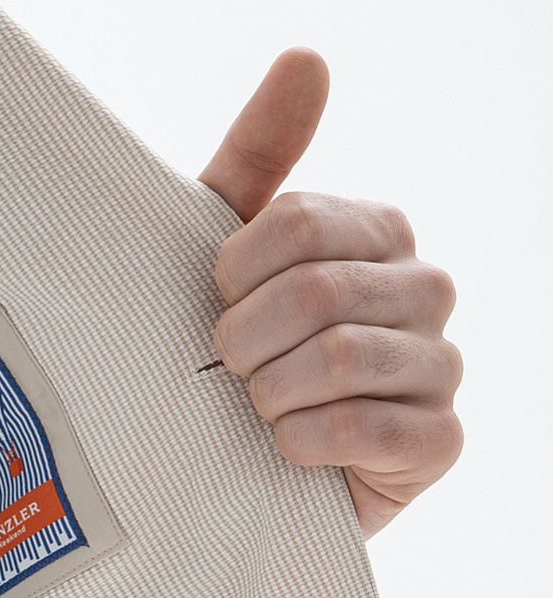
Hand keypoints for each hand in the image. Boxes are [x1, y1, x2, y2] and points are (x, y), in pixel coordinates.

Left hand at [199, 49, 462, 537]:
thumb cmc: (242, 361)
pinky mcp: (439, 442)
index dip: (235, 272)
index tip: (213, 305)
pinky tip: (283, 451)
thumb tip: (307, 58)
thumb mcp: (230, 263)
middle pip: (318, 290)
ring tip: (254, 411)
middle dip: (246, 341)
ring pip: (342, 357)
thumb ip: (258, 160)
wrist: (253, 483)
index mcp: (380, 234)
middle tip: (225, 370)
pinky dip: (302, 442)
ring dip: (271, 393)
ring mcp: (441, 367)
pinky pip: (363, 427)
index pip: (302, 221)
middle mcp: (426, 289)